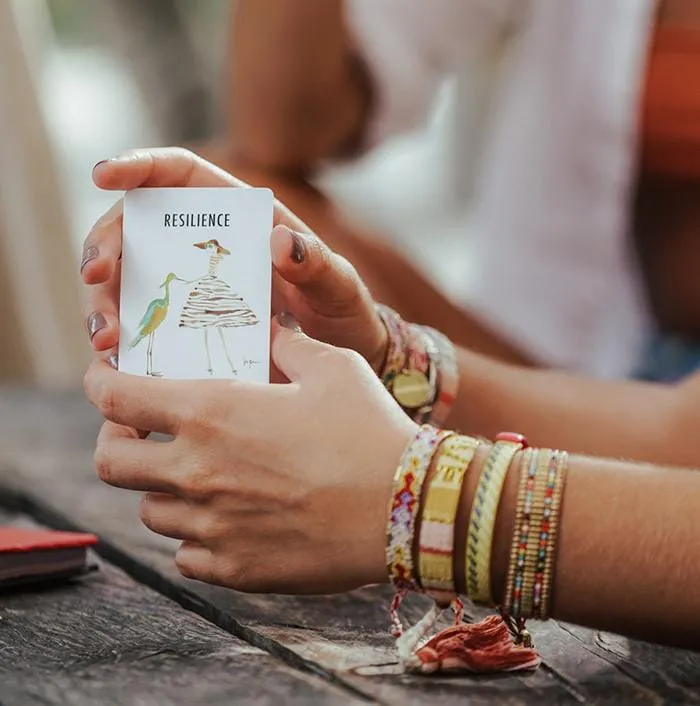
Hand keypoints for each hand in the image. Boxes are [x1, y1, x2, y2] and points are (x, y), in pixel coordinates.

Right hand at [81, 147, 386, 378]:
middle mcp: (205, 246)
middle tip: (96, 278)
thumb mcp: (338, 286)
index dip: (138, 167)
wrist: (341, 357)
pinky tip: (118, 362)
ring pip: (128, 280)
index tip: (104, 174)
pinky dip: (126, 339)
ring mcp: (192, 286)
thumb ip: (319, 264)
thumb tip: (283, 242)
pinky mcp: (187, 326)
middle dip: (105, 247)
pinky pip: (145, 324)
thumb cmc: (341, 311)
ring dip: (104, 303)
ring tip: (106, 339)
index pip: (179, 176)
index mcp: (239, 216)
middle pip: (136, 228)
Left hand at [84, 315, 416, 593]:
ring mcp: (211, 526)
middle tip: (142, 433)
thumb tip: (270, 331)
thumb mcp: (332, 367)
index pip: (115, 397)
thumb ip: (287, 345)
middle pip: (108, 463)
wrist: (407, 508)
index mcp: (212, 412)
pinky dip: (194, 537)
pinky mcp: (234, 568)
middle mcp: (197, 471)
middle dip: (115, 441)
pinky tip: (227, 521)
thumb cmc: (370, 431)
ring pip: (149, 512)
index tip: (106, 379)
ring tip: (198, 478)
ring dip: (163, 490)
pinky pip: (186, 556)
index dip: (100, 382)